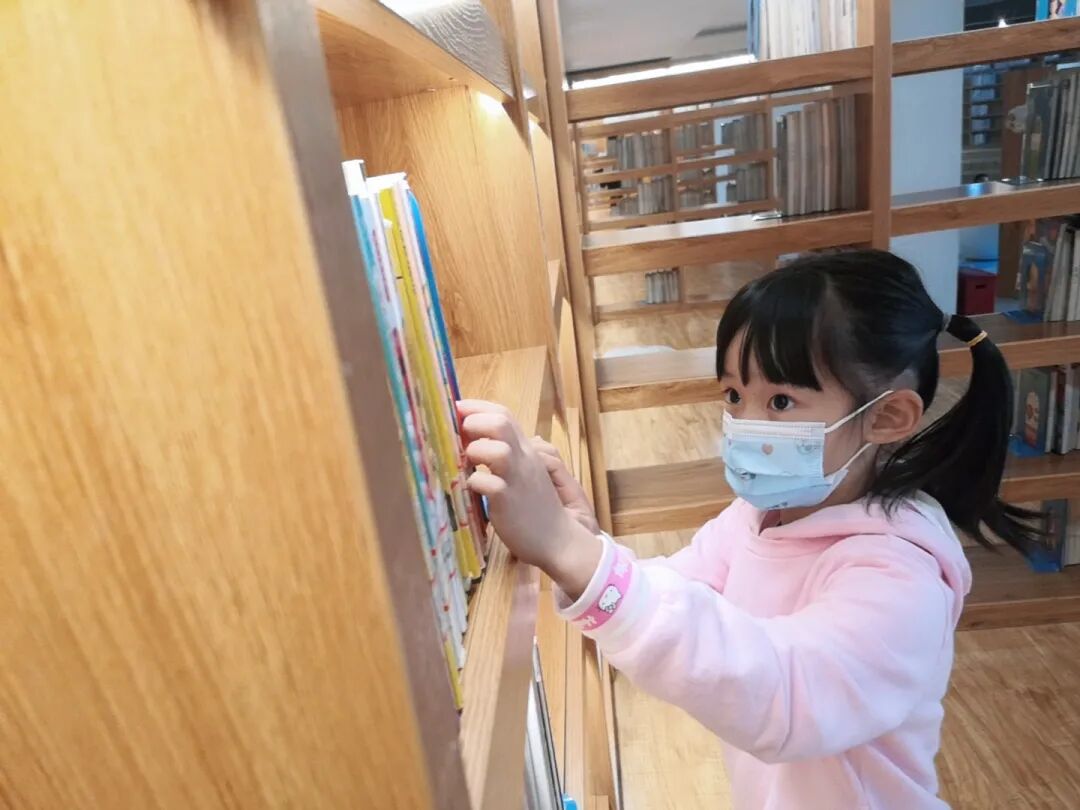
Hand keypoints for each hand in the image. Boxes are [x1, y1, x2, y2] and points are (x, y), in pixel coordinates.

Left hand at [459, 400, 601, 597]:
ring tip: (469, 463)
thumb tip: (476, 442)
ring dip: (475, 450)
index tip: (457, 408)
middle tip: (459, 434)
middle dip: (474, 421)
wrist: (558, 540)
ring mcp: (518, 480)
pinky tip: (471, 488)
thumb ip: (507, 456)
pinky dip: (473, 482)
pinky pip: (487, 484)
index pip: (504, 415)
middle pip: (501, 422)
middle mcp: (525, 460)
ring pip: (498, 450)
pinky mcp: (508, 502)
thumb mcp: (524, 474)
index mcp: (527, 451)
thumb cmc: (535, 508)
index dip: (477, 407)